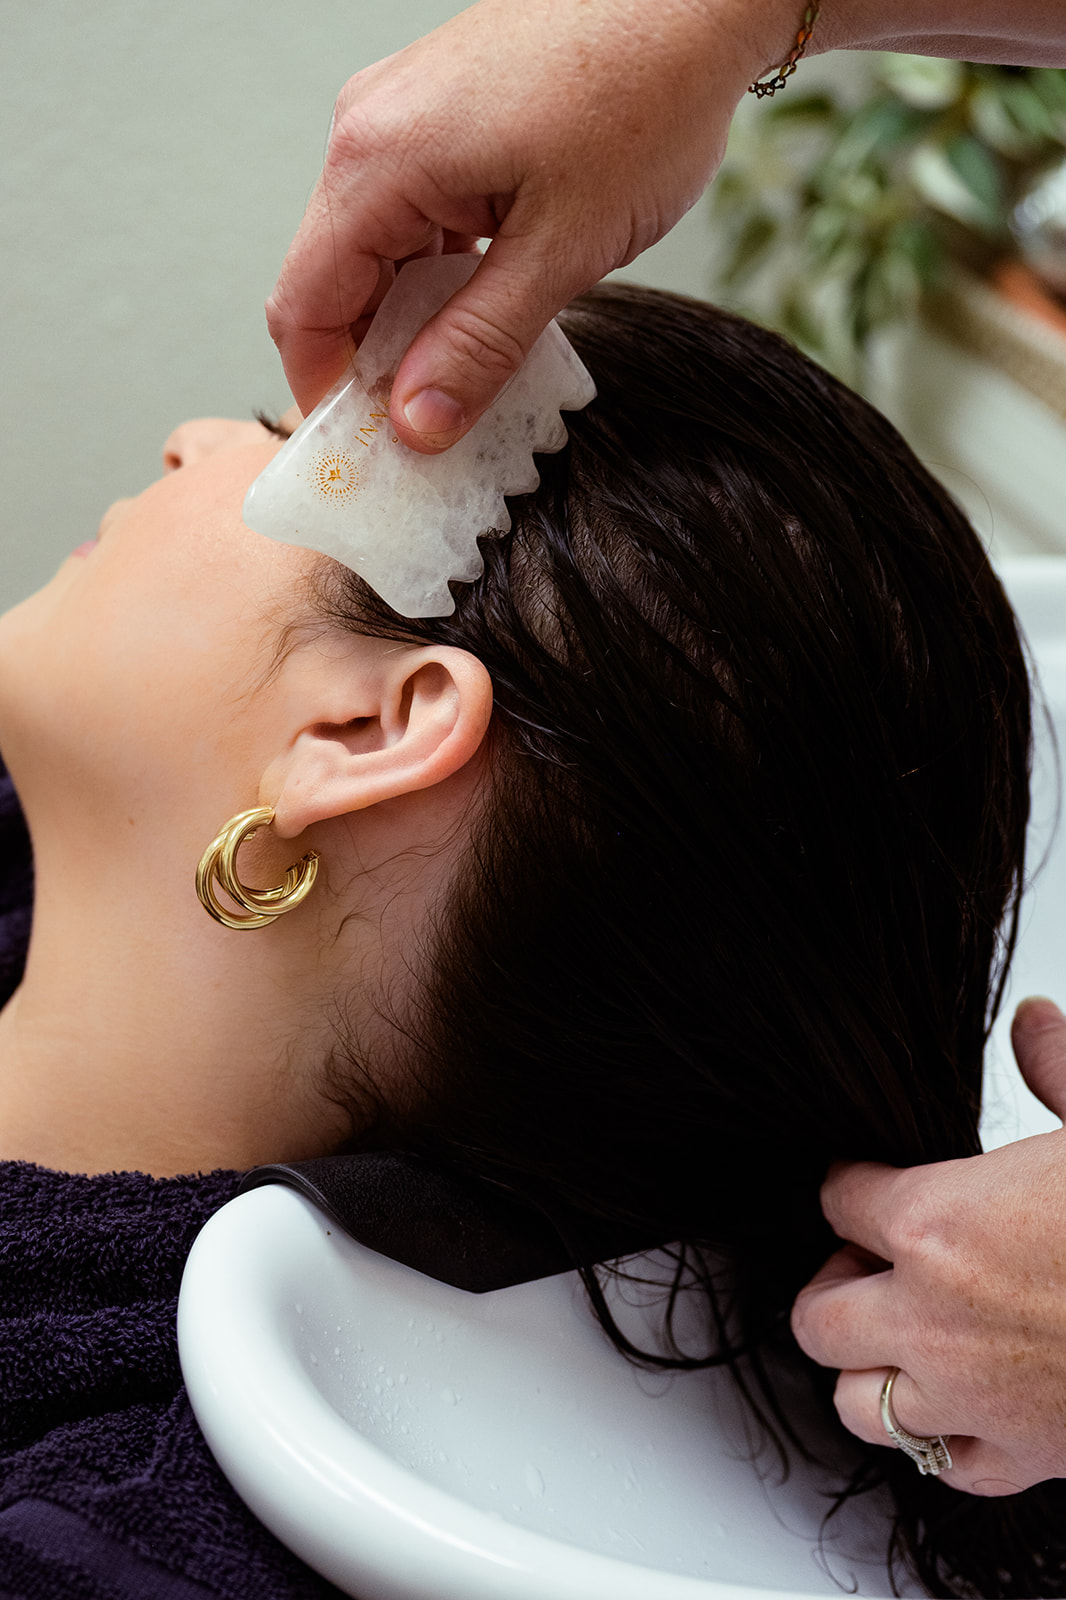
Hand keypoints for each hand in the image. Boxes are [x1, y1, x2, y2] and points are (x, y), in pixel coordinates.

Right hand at [265, 0, 788, 449]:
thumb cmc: (642, 96)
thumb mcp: (561, 252)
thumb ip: (478, 346)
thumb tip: (414, 426)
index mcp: (377, 161)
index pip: (304, 305)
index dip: (325, 391)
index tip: (367, 454)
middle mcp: (370, 131)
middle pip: (333, 281)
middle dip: (374, 364)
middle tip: (432, 430)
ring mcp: (403, 115)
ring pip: (377, 253)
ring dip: (414, 323)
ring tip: (474, 378)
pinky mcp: (443, 114)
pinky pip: (414, 216)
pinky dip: (440, 275)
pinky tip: (491, 311)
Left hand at [792, 997, 1065, 1495]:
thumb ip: (1059, 1066)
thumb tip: (1032, 1021)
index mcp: (937, 1221)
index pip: (839, 1200)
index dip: (849, 1185)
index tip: (862, 1183)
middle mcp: (933, 1317)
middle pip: (817, 1316)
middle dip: (833, 1285)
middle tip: (865, 1264)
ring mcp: (973, 1398)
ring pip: (858, 1404)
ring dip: (865, 1368)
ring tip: (897, 1335)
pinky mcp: (1027, 1458)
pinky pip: (945, 1465)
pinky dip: (940, 1439)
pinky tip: (962, 1403)